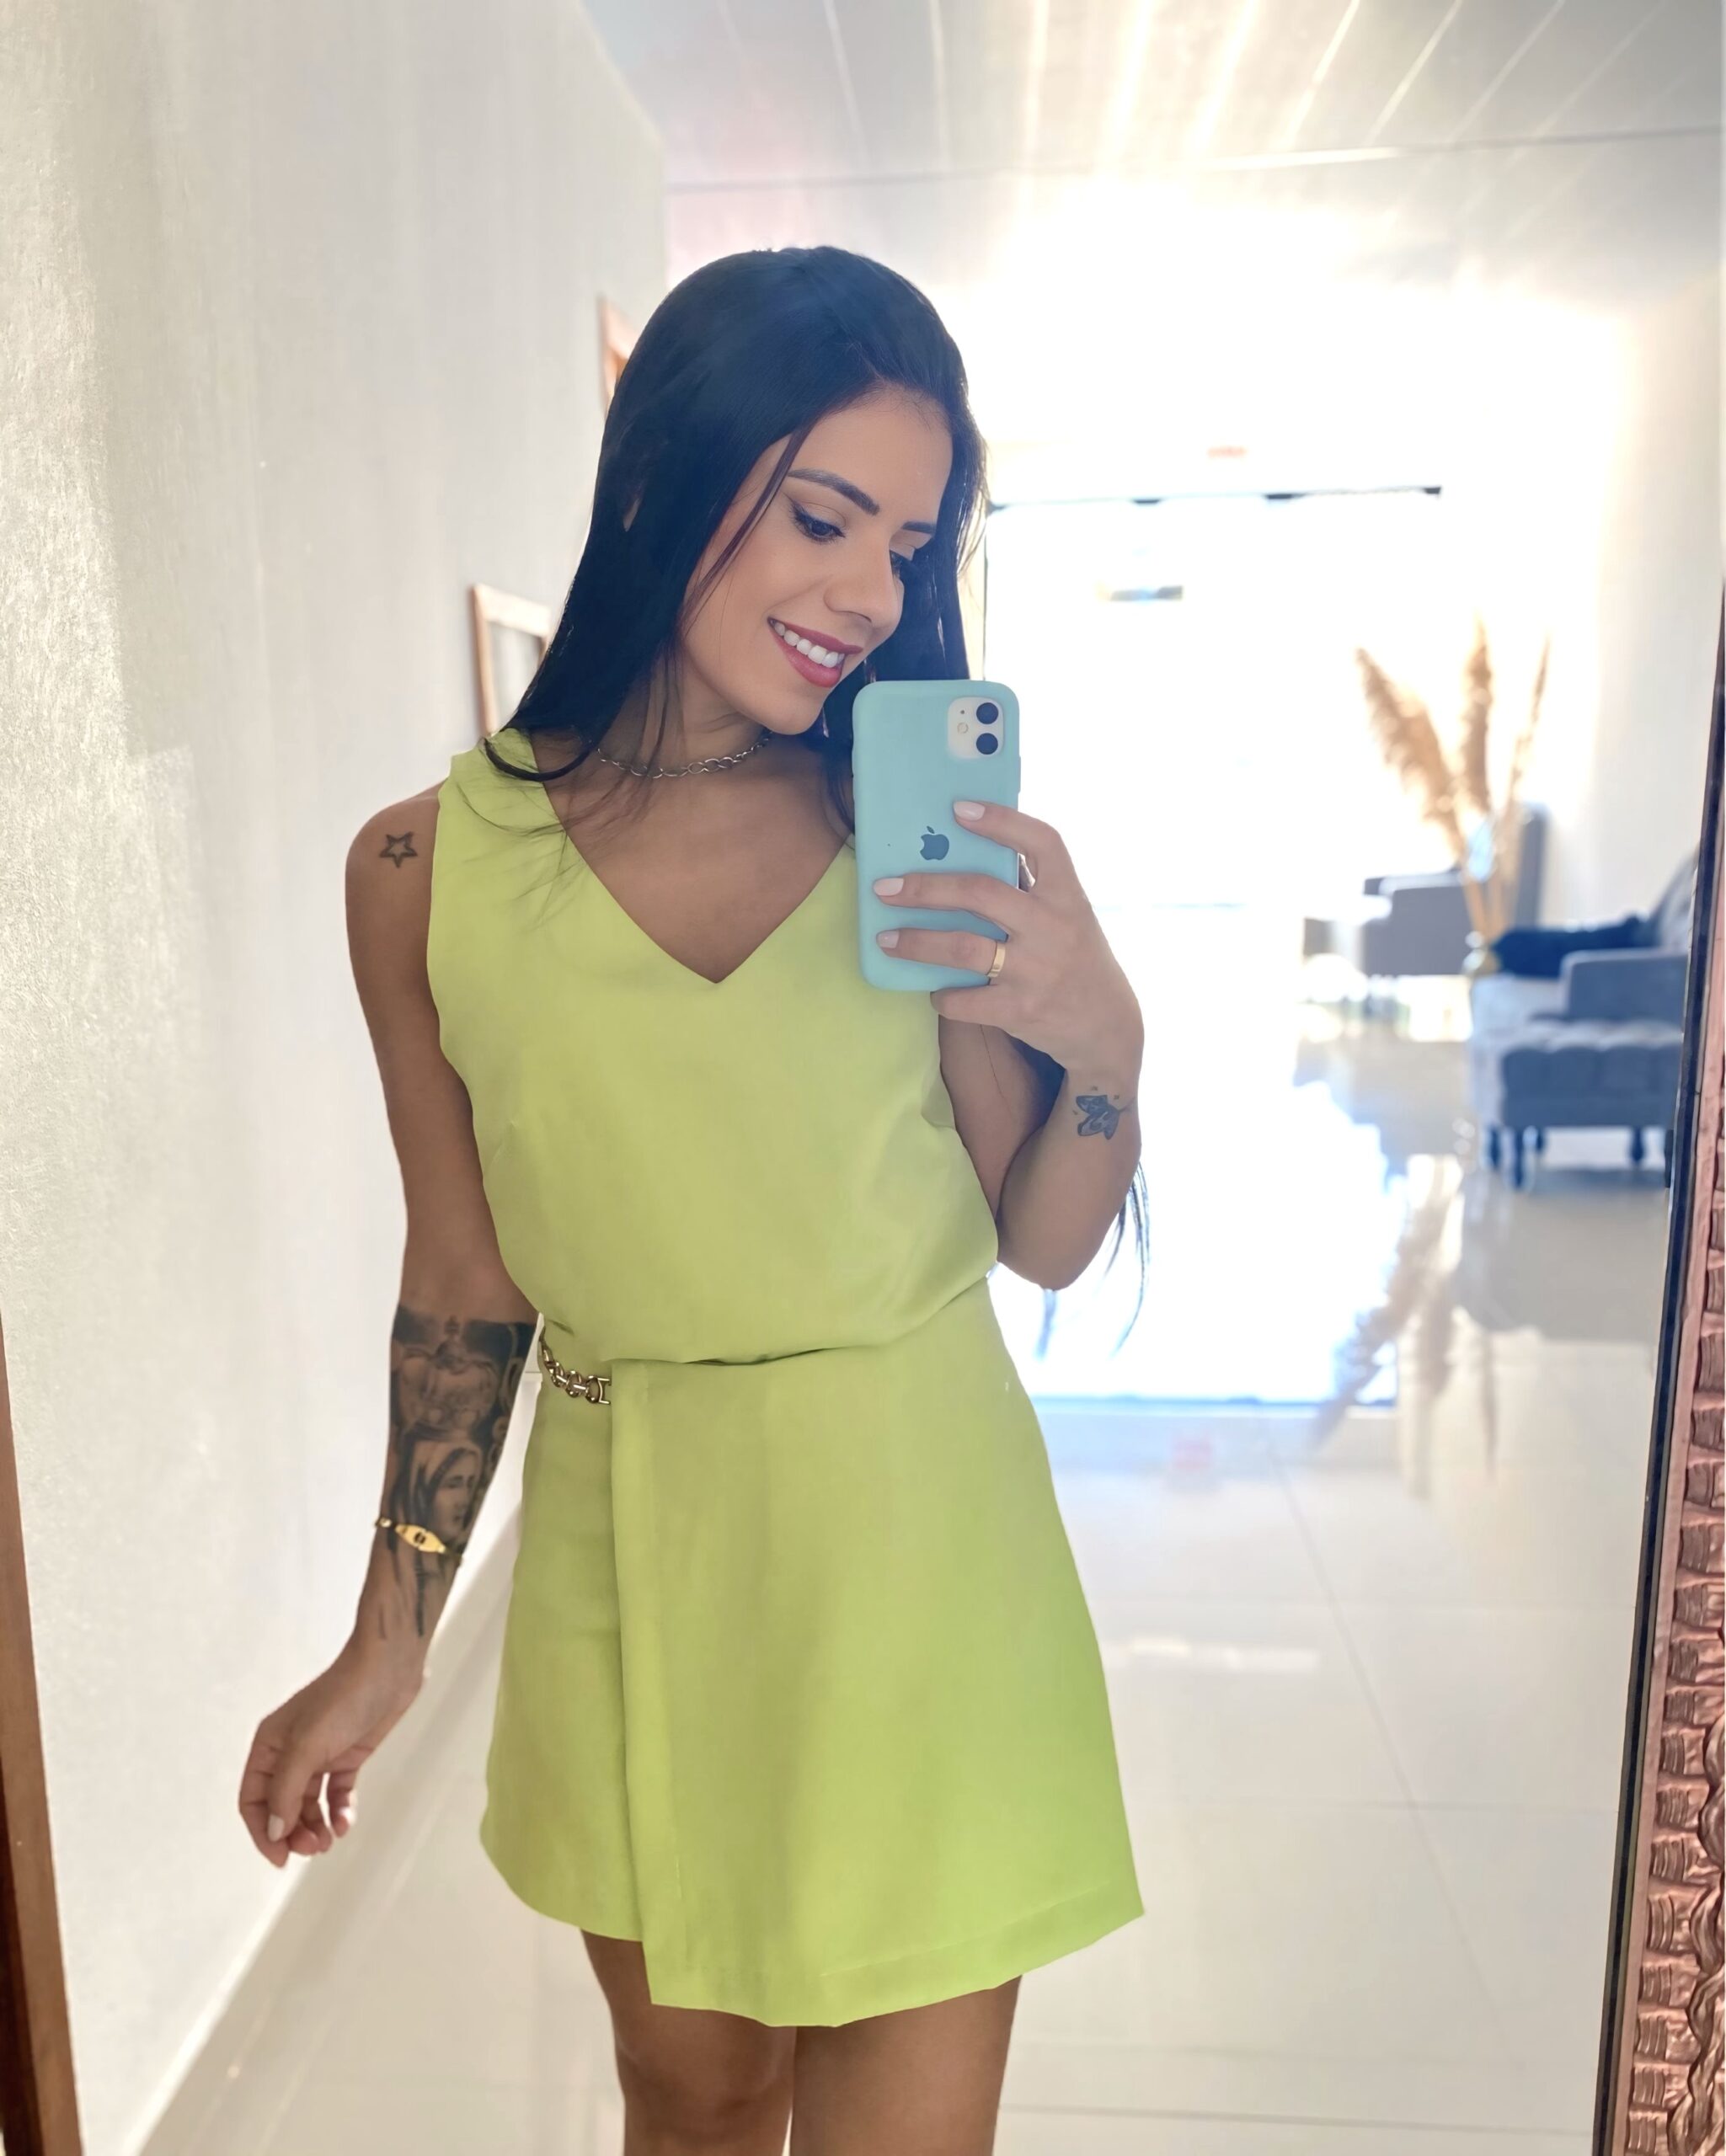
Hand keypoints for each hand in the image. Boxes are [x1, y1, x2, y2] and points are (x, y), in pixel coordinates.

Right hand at [237, 1639, 423, 1867]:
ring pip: (308, 1804)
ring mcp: (320, 1754)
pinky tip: (345, 1825)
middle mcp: (290, 1752)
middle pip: (281, 1807)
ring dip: (315, 1827)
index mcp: (269, 1745)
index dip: (262, 1832)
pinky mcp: (347, 1755)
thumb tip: (273, 1831)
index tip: (280, 1858)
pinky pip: (336, 1794)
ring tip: (329, 1842)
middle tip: (313, 1849)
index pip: (253, 1800)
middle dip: (293, 1833)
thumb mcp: (307, 1746)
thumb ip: (287, 1791)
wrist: (390, 1667)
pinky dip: (339, 1812)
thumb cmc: (344, 1697)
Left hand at [872, 798, 1142, 1075]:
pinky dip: (942, 995)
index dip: (1002, 821)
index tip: (958, 809)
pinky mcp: (1020, 1010)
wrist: (1106, 1026)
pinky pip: (964, 1000)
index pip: (1043, 843)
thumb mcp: (1069, 915)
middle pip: (981, 893)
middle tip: (885, 888)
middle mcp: (1053, 928)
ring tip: (885, 940)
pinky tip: (934, 990)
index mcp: (1068, 895)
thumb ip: (1030, 888)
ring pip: (962, 948)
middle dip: (925, 888)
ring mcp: (1036, 971)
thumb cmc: (1075, 958)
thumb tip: (967, 853)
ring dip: (916, 943)